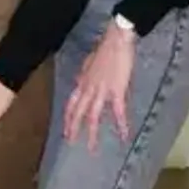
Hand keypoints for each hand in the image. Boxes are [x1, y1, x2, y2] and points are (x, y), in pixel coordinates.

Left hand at [63, 21, 137, 146]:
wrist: (116, 40)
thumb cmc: (105, 49)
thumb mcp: (89, 62)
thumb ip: (85, 75)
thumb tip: (80, 81)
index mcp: (82, 82)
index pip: (71, 104)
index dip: (68, 117)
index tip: (65, 129)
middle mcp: (88, 89)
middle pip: (77, 113)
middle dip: (73, 129)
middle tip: (71, 143)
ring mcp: (101, 91)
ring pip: (93, 117)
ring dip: (92, 134)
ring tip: (92, 149)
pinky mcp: (116, 91)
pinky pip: (118, 112)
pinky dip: (121, 126)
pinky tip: (124, 137)